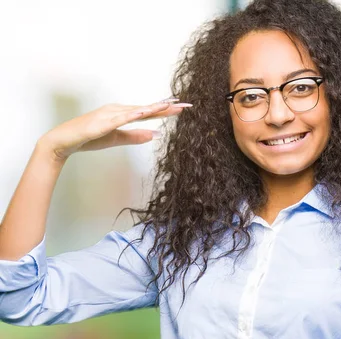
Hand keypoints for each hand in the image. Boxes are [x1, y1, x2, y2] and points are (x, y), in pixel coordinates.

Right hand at [38, 99, 191, 162]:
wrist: (65, 141)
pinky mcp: (101, 122)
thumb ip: (136, 136)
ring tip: (169, 105)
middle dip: (166, 106)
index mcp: (123, 114)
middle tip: (186, 105)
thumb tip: (156, 135)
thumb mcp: (117, 139)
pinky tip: (142, 112)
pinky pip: (118, 118)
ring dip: (152, 107)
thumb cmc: (90, 138)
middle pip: (146, 108)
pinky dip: (131, 115)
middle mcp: (118, 110)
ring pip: (136, 110)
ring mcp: (109, 114)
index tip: (183, 108)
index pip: (149, 112)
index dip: (166, 110)